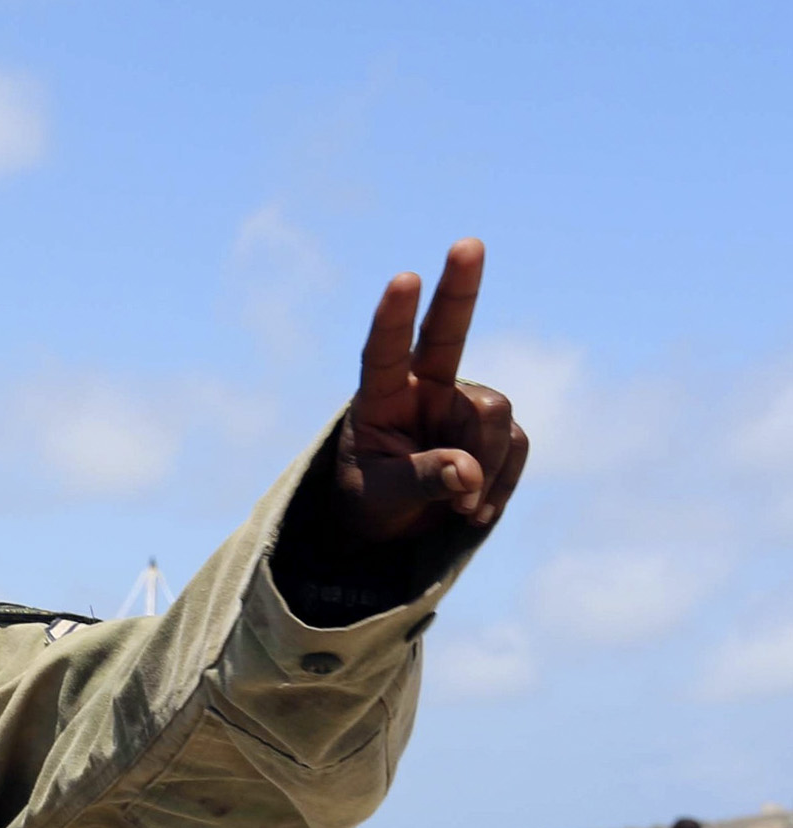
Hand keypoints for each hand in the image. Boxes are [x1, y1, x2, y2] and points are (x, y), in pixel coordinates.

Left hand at [332, 239, 527, 540]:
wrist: (395, 524)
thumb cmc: (371, 501)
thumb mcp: (381, 498)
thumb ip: (420, 481)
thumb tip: (469, 474)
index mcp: (380, 396)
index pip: (384, 352)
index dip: (395, 317)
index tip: (404, 279)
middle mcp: (426, 386)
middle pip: (448, 331)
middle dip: (460, 287)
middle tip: (468, 242)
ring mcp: (466, 402)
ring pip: (493, 418)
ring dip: (484, 469)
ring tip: (459, 509)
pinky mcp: (498, 427)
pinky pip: (515, 448)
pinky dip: (501, 483)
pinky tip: (476, 511)